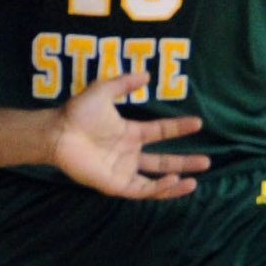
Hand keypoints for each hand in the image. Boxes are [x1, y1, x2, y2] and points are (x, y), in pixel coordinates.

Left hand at [51, 72, 209, 198]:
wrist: (59, 132)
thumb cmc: (78, 113)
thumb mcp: (104, 91)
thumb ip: (124, 83)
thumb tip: (147, 75)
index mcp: (129, 134)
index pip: (160, 132)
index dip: (179, 128)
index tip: (198, 123)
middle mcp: (129, 154)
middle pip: (163, 161)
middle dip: (185, 163)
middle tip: (207, 162)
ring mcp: (122, 170)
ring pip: (155, 181)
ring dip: (175, 183)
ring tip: (194, 180)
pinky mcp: (115, 184)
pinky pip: (141, 189)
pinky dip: (159, 188)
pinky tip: (173, 181)